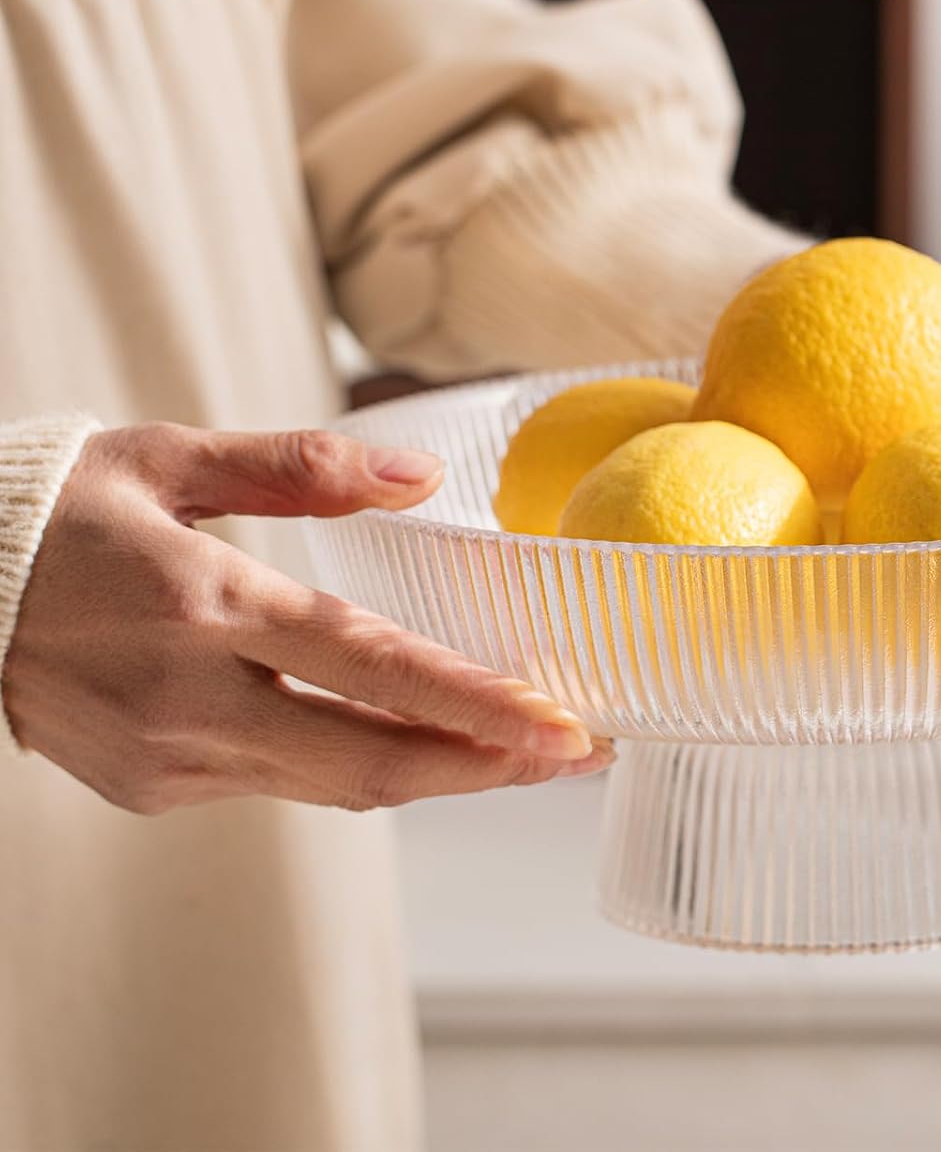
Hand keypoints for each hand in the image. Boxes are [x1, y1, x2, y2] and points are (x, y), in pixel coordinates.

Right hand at [3, 424, 611, 812]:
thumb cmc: (59, 513)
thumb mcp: (173, 457)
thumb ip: (304, 466)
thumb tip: (424, 476)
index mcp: (202, 605)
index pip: (369, 669)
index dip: (476, 707)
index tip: (562, 728)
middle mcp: (187, 700)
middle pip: (370, 760)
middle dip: (487, 765)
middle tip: (576, 753)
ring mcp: (164, 759)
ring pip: (334, 782)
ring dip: (436, 769)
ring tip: (522, 749)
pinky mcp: (149, 787)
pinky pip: (280, 781)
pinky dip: (354, 760)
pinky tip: (406, 735)